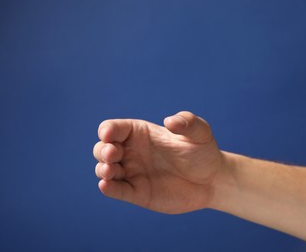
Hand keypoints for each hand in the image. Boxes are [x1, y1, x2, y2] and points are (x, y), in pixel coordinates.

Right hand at [93, 111, 224, 213]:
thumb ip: (187, 122)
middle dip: (102, 150)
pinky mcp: (136, 192)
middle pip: (103, 148)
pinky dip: (108, 188)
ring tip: (110, 170)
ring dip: (102, 169)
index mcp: (139, 133)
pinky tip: (106, 186)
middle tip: (113, 154)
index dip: (107, 130)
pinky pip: (117, 190)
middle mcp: (130, 152)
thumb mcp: (199, 132)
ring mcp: (131, 172)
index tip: (108, 134)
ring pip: (105, 169)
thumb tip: (170, 121)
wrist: (211, 180)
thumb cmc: (202, 151)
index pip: (113, 128)